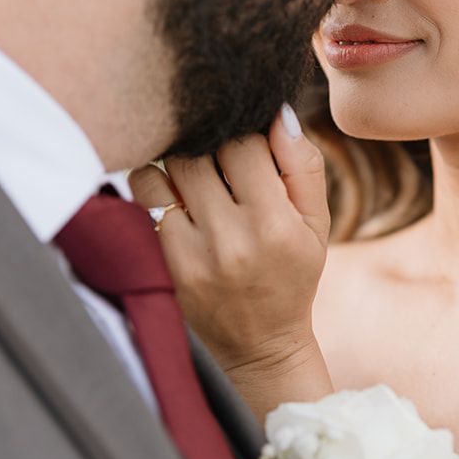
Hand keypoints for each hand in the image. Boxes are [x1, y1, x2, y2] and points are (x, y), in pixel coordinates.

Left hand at [129, 106, 332, 410]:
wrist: (260, 346)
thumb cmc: (292, 274)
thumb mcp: (315, 223)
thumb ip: (302, 165)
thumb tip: (278, 112)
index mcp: (276, 224)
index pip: (243, 143)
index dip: (243, 133)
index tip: (245, 145)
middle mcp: (231, 239)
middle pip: (198, 153)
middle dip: (206, 146)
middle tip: (215, 158)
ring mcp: (192, 255)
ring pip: (162, 171)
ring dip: (175, 163)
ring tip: (194, 175)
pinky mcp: (165, 266)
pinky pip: (143, 201)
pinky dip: (154, 187)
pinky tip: (174, 196)